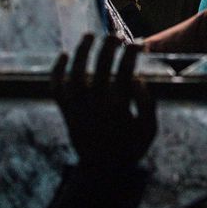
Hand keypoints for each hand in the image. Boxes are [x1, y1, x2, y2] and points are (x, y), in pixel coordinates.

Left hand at [51, 34, 155, 168]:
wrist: (102, 172)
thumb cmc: (129, 149)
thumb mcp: (149, 129)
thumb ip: (147, 103)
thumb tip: (136, 79)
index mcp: (119, 106)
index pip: (125, 69)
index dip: (131, 53)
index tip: (138, 44)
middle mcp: (96, 103)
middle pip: (101, 65)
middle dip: (109, 46)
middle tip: (116, 36)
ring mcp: (79, 107)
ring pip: (76, 72)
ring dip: (82, 51)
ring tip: (89, 35)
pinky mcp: (67, 112)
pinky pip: (57, 88)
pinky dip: (57, 71)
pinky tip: (63, 56)